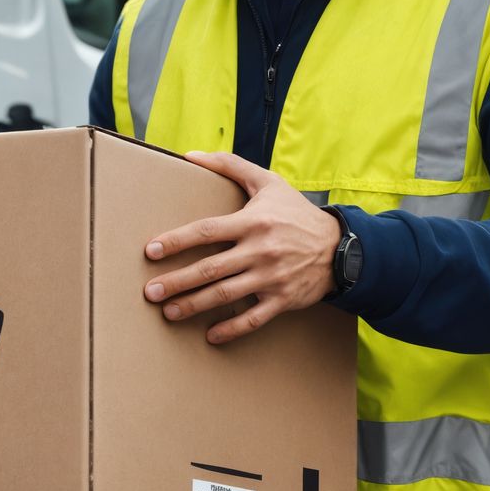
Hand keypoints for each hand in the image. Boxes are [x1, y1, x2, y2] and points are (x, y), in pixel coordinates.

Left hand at [142, 150, 342, 342]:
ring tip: (169, 312)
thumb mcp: (268, 182)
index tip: (151, 251)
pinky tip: (210, 335)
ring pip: (225, 295)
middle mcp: (259, 250)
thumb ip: (229, 165)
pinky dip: (231, 329)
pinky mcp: (282, 299)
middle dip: (177, 282)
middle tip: (150, 292)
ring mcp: (271, 277)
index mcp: (252, 222)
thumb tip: (190, 155)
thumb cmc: (295, 212)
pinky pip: (253, 319)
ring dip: (194, 305)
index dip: (177, 241)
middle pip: (209, 269)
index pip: (206, 231)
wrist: (340, 246)